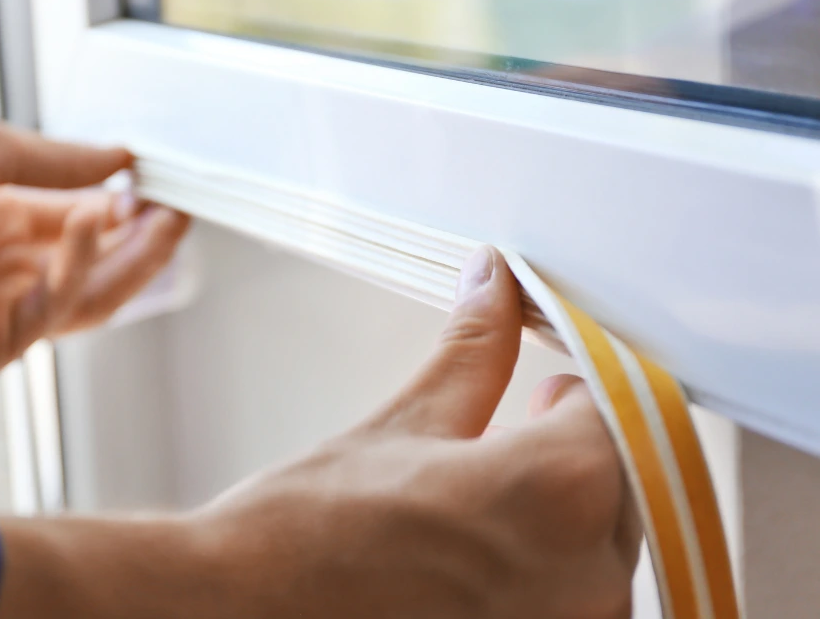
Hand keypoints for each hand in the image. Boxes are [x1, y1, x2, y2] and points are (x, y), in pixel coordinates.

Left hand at [0, 120, 188, 376]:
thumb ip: (57, 162)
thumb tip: (121, 158)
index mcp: (0, 224)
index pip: (82, 224)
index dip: (125, 210)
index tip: (163, 187)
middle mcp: (3, 271)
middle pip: (95, 269)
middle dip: (142, 244)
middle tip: (180, 215)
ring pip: (86, 299)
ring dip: (129, 263)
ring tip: (162, 223)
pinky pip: (50, 313)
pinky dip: (76, 269)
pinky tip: (91, 222)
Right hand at [0, 247, 638, 618]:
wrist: (244, 611)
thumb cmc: (305, 537)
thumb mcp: (402, 425)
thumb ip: (472, 352)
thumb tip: (493, 284)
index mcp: (557, 491)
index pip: (624, 415)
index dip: (587, 391)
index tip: (557, 385)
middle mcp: (583, 575)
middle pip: (626, 484)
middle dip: (581, 448)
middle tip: (532, 421)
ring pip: (606, 547)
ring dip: (569, 510)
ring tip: (499, 489)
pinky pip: (573, 599)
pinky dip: (549, 567)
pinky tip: (489, 548)